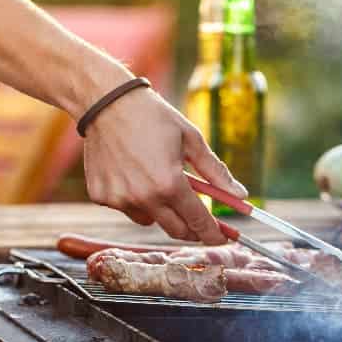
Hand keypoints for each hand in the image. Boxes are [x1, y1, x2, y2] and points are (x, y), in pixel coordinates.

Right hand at [82, 86, 247, 244]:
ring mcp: (119, 199)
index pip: (199, 221)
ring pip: (148, 219)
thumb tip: (241, 195)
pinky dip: (132, 198)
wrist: (107, 103)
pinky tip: (129, 172)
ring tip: (155, 179)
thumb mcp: (191, 140)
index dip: (214, 233)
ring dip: (159, 209)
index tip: (222, 238)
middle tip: (197, 220)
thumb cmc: (153, 117)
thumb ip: (215, 172)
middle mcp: (143, 197)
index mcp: (170, 184)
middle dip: (191, 229)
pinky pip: (125, 207)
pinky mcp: (100, 196)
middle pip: (175, 230)